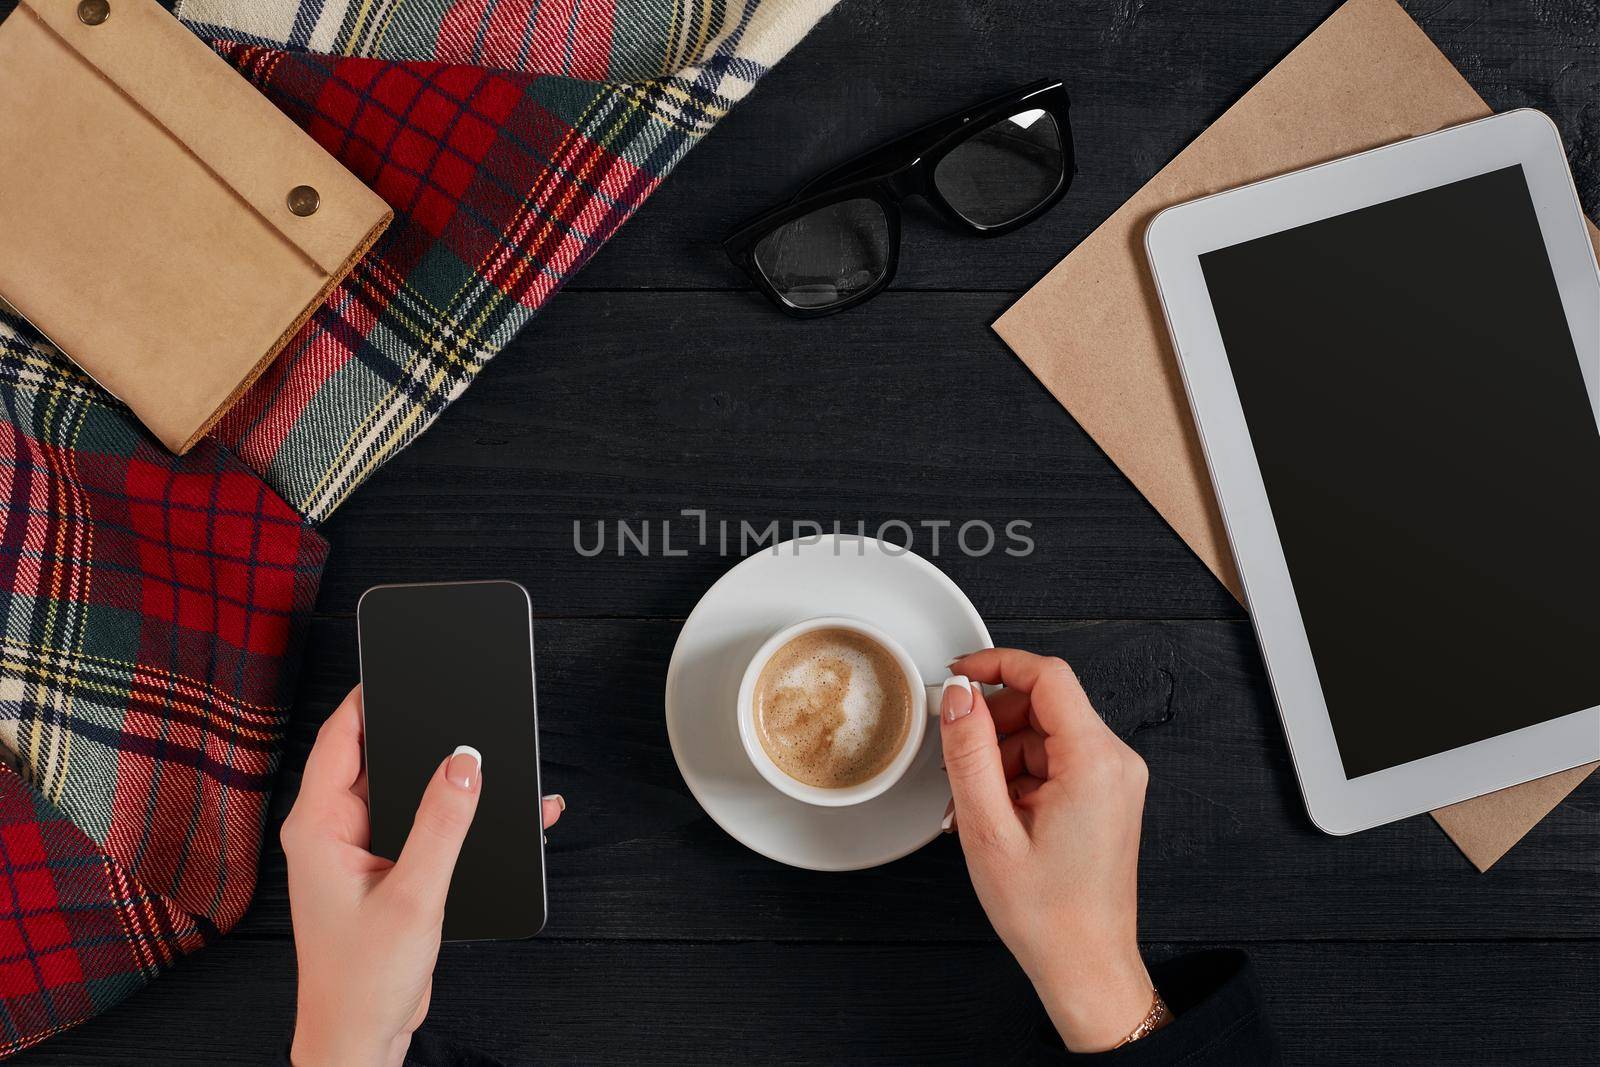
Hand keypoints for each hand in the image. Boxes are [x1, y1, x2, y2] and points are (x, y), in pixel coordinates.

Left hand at [282, 686, 564, 1066]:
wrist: (360, 1039)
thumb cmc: (363, 981)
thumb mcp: (414, 894)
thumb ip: (442, 823)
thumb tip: (465, 762)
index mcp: (317, 826)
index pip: (339, 737)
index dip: (369, 697)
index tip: (401, 667)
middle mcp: (331, 832)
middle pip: (375, 758)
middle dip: (418, 735)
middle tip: (458, 709)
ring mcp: (355, 852)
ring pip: (402, 792)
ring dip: (442, 780)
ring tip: (486, 764)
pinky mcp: (381, 871)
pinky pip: (418, 826)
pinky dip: (451, 817)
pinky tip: (493, 815)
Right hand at [941, 649, 1154, 1052]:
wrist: (1085, 965)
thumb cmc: (1047, 914)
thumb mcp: (988, 829)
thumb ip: (969, 753)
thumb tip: (959, 697)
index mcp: (1095, 761)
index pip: (1048, 675)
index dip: (996, 663)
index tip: (958, 674)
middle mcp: (1115, 761)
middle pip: (1044, 703)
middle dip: (993, 724)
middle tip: (958, 763)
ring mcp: (1115, 778)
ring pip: (1044, 732)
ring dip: (1001, 756)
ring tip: (977, 807)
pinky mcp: (1107, 794)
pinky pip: (1054, 759)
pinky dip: (1018, 775)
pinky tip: (998, 815)